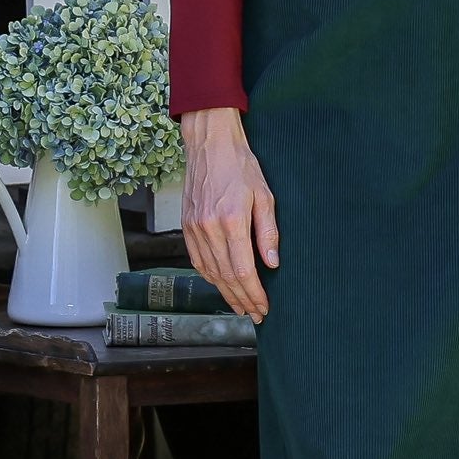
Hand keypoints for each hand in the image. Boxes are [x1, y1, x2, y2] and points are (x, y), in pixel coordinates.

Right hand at [179, 108, 277, 321]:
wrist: (209, 144)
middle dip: (242, 299)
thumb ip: (268, 232)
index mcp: (232, 220)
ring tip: (241, 305)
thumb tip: (272, 264)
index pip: (243, 271)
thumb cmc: (241, 165)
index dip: (254, 293)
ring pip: (210, 272)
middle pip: (226, 277)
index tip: (264, 306)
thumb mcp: (265, 195)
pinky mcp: (186, 225)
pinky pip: (197, 260)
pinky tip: (221, 284)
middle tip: (255, 314)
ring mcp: (194, 228)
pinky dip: (210, 276)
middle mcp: (209, 228)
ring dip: (226, 292)